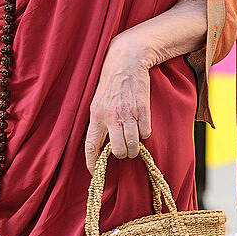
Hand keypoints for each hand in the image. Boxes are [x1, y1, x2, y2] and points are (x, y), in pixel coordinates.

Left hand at [84, 37, 152, 174]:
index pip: (91, 146)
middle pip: (118, 151)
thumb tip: (101, 146)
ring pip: (134, 146)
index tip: (95, 174)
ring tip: (134, 139)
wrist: (126, 61)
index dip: (92, 164)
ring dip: (136, 147)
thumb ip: (99, 122)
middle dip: (123, 154)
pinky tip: (141, 123)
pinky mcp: (142, 109)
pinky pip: (146, 133)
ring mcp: (127, 113)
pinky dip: (145, 133)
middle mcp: (110, 116)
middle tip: (125, 148)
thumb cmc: (111, 84)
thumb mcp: (98, 102)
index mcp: (96, 115)